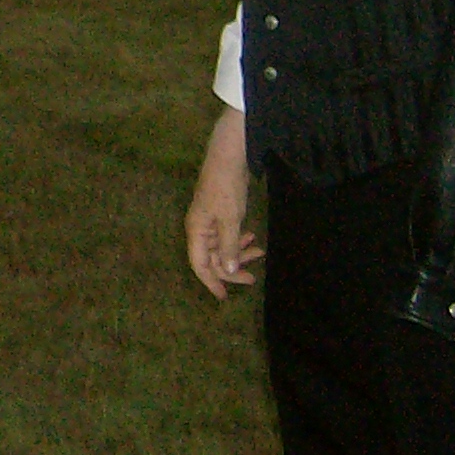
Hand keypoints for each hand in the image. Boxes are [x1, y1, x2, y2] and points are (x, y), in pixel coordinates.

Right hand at [186, 105, 261, 297]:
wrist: (228, 156)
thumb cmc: (226, 188)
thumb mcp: (230, 220)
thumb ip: (229, 247)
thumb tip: (228, 271)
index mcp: (196, 231)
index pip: (199, 265)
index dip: (211, 282)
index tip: (223, 297)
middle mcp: (199, 228)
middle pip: (212, 258)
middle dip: (231, 268)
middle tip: (253, 277)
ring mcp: (208, 220)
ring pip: (221, 246)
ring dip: (239, 252)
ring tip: (258, 252)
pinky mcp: (218, 213)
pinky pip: (226, 234)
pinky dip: (238, 240)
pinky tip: (251, 237)